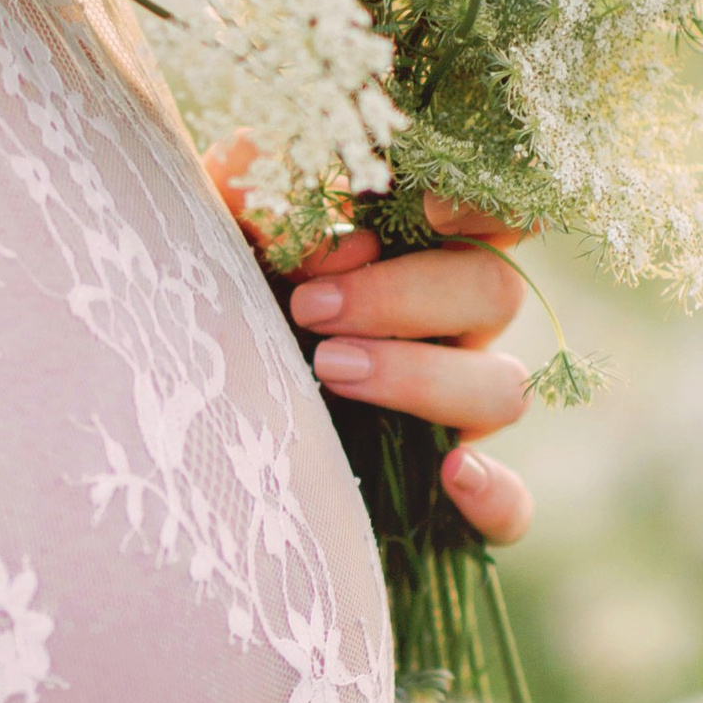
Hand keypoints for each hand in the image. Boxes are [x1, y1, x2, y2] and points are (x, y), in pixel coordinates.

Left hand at [206, 148, 534, 546]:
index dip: (486, 204)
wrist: (190, 414)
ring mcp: (459, 409)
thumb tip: (291, 196)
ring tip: (327, 369)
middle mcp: (454, 324)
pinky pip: (512, 507)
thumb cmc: (222, 297)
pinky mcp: (449, 494)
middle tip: (309, 307)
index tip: (424, 205)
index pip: (498, 210)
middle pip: (495, 292)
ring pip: (504, 388)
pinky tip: (453, 474)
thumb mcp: (224, 234)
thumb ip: (258, 196)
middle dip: (404, 296)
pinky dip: (496, 494)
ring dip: (423, 377)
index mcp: (421, 247)